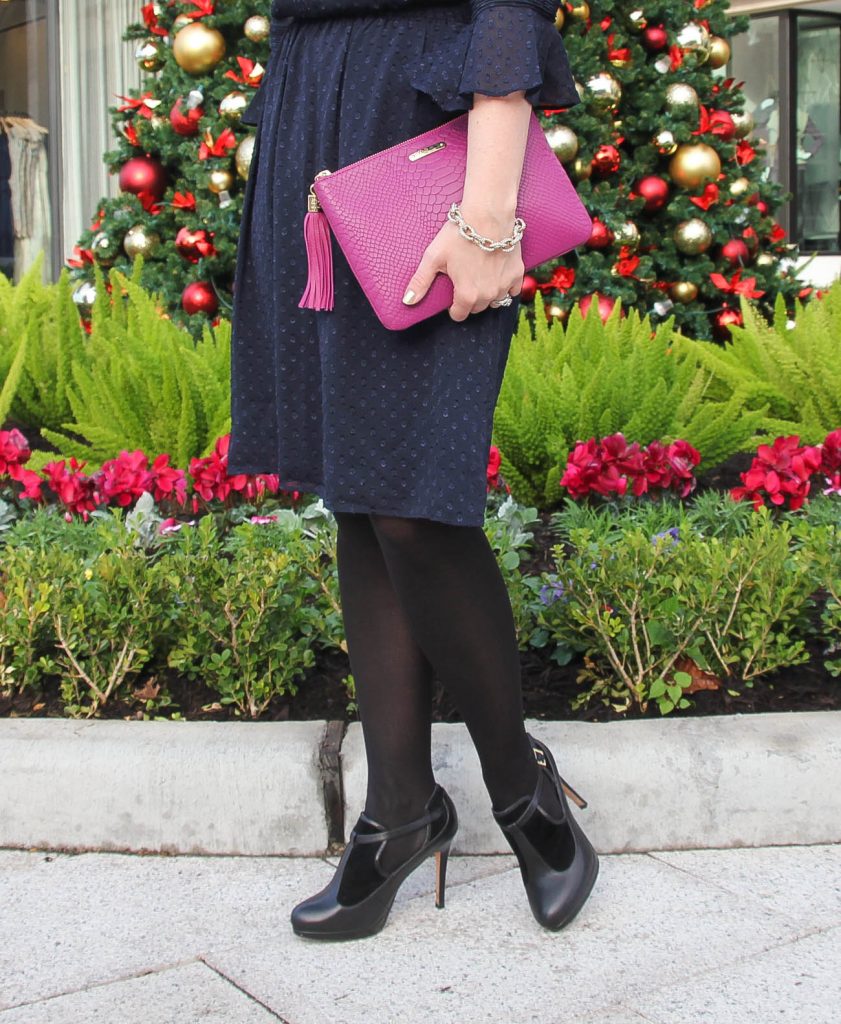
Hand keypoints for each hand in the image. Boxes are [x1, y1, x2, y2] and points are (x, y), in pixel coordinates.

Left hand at [401, 205, 523, 321]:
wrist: (488, 215)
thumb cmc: (458, 234)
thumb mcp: (433, 257)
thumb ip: (421, 282)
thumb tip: (407, 302)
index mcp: (467, 295)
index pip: (459, 315)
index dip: (453, 307)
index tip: (452, 296)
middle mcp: (488, 295)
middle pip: (476, 308)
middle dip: (469, 299)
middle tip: (464, 280)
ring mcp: (504, 285)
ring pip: (495, 301)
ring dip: (487, 295)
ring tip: (480, 278)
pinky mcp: (517, 273)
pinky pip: (513, 290)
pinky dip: (506, 287)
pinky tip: (497, 275)